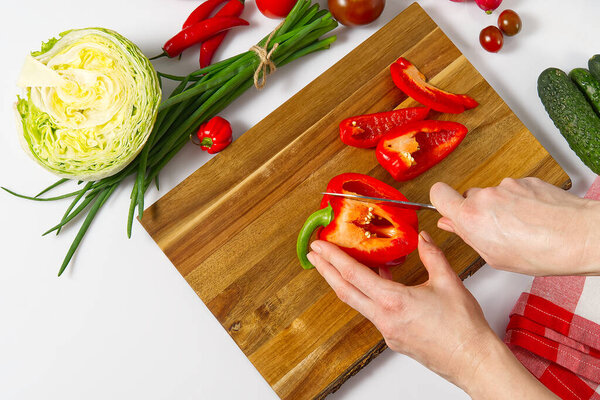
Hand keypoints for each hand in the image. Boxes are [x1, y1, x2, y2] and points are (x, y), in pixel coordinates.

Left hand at [308, 233, 493, 388]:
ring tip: (339, 266)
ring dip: (345, 283)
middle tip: (314, 255)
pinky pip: (374, 311)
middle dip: (326, 270)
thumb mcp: (448, 282)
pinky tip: (376, 283)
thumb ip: (432, 255)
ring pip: (358, 302)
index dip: (332, 258)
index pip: (353, 275)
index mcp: (393, 301)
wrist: (473, 361)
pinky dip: (368, 295)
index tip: (319, 246)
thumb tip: (422, 239)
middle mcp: (384, 318)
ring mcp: (387, 331)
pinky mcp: (394, 338)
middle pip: (345, 291)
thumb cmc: (463, 328)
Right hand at [430, 178, 599, 275]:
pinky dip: (519, 202)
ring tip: (520, 227)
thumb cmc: (540, 253)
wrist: (579, 236)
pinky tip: (532, 218)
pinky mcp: (525, 181)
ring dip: (500, 207)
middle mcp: (485, 196)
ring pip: (492, 194)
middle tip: (493, 229)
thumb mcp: (494, 256)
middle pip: (468, 197)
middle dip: (476, 211)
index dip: (440, 201)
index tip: (446, 208)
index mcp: (471, 218)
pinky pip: (513, 190)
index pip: (438, 193)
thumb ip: (467, 236)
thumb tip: (451, 224)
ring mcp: (506, 186)